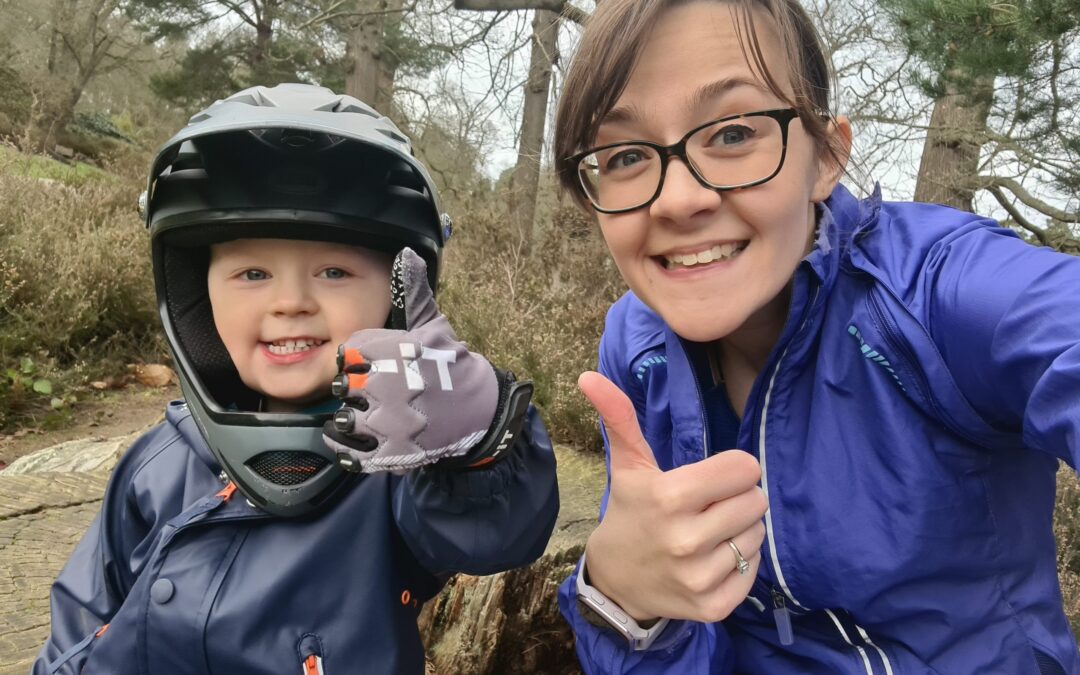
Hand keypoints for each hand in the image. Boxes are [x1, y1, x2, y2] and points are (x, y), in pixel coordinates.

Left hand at [323, 248, 525, 472]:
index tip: (368, 364)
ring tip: (360, 415)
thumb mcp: (433, 324)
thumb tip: (407, 253)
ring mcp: (389, 422)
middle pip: (345, 386)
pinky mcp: (390, 452)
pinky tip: (346, 439)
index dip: (357, 359)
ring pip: (345, 418)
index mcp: (394, 351)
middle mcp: (388, 386)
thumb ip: (413, 290)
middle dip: (353, 388)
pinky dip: (342, 446)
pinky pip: (350, 451)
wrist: (480, 411)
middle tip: (368, 391)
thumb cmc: (451, 365)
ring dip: (348, 417)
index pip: (350, 352)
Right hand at [579, 371, 766, 622]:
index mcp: (669, 497)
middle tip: (709, 506)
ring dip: (740, 530)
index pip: (744, 469)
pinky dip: (740, 563)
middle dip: (737, 498)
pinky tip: (712, 559)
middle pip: (756, 501)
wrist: (616, 580)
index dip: (732, 470)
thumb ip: (619, 416)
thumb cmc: (630, 511)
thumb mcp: (628, 465)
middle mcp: (685, 539)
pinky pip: (754, 571)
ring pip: (757, 535)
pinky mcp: (712, 606)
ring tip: (709, 532)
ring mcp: (699, 577)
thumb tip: (588, 375)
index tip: (711, 479)